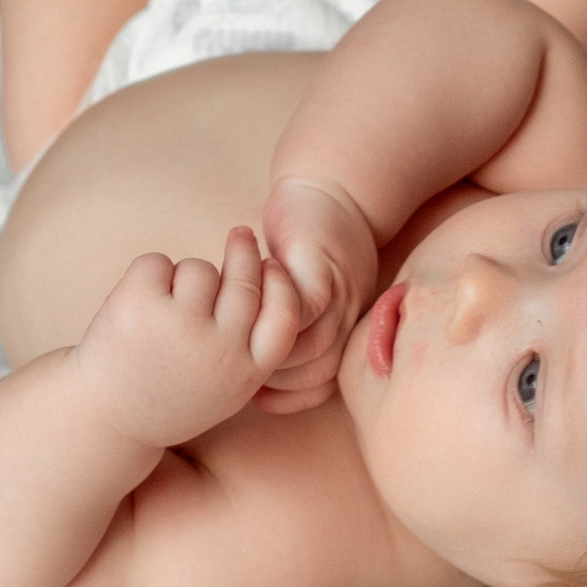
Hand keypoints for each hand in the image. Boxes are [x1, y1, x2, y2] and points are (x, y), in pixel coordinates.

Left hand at [72, 228, 302, 448]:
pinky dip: (149, 274)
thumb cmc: (171, 394)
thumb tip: (275, 274)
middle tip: (241, 235)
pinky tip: (137, 304)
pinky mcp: (140, 307)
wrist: (103, 419)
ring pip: (199, 269)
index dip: (281, 283)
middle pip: (245, 278)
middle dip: (244, 251)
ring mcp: (179, 326)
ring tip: (164, 311)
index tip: (272, 266)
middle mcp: (218, 350)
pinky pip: (157, 263)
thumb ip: (251, 346)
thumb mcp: (224, 386)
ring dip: (185, 276)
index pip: (285, 312)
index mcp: (245, 372)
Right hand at [258, 178, 379, 412]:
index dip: (289, 399)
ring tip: (236, 341)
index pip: (323, 386)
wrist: (335, 187)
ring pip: (314, 347)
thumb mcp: (314, 292)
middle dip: (277, 382)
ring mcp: (341, 293)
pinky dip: (277, 314)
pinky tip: (248, 307)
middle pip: (320, 372)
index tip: (254, 397)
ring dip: (274, 352)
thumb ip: (296, 328)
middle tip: (238, 372)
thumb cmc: (312, 245)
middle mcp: (349, 316)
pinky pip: (306, 306)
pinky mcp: (323, 266)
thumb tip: (251, 364)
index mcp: (346, 329)